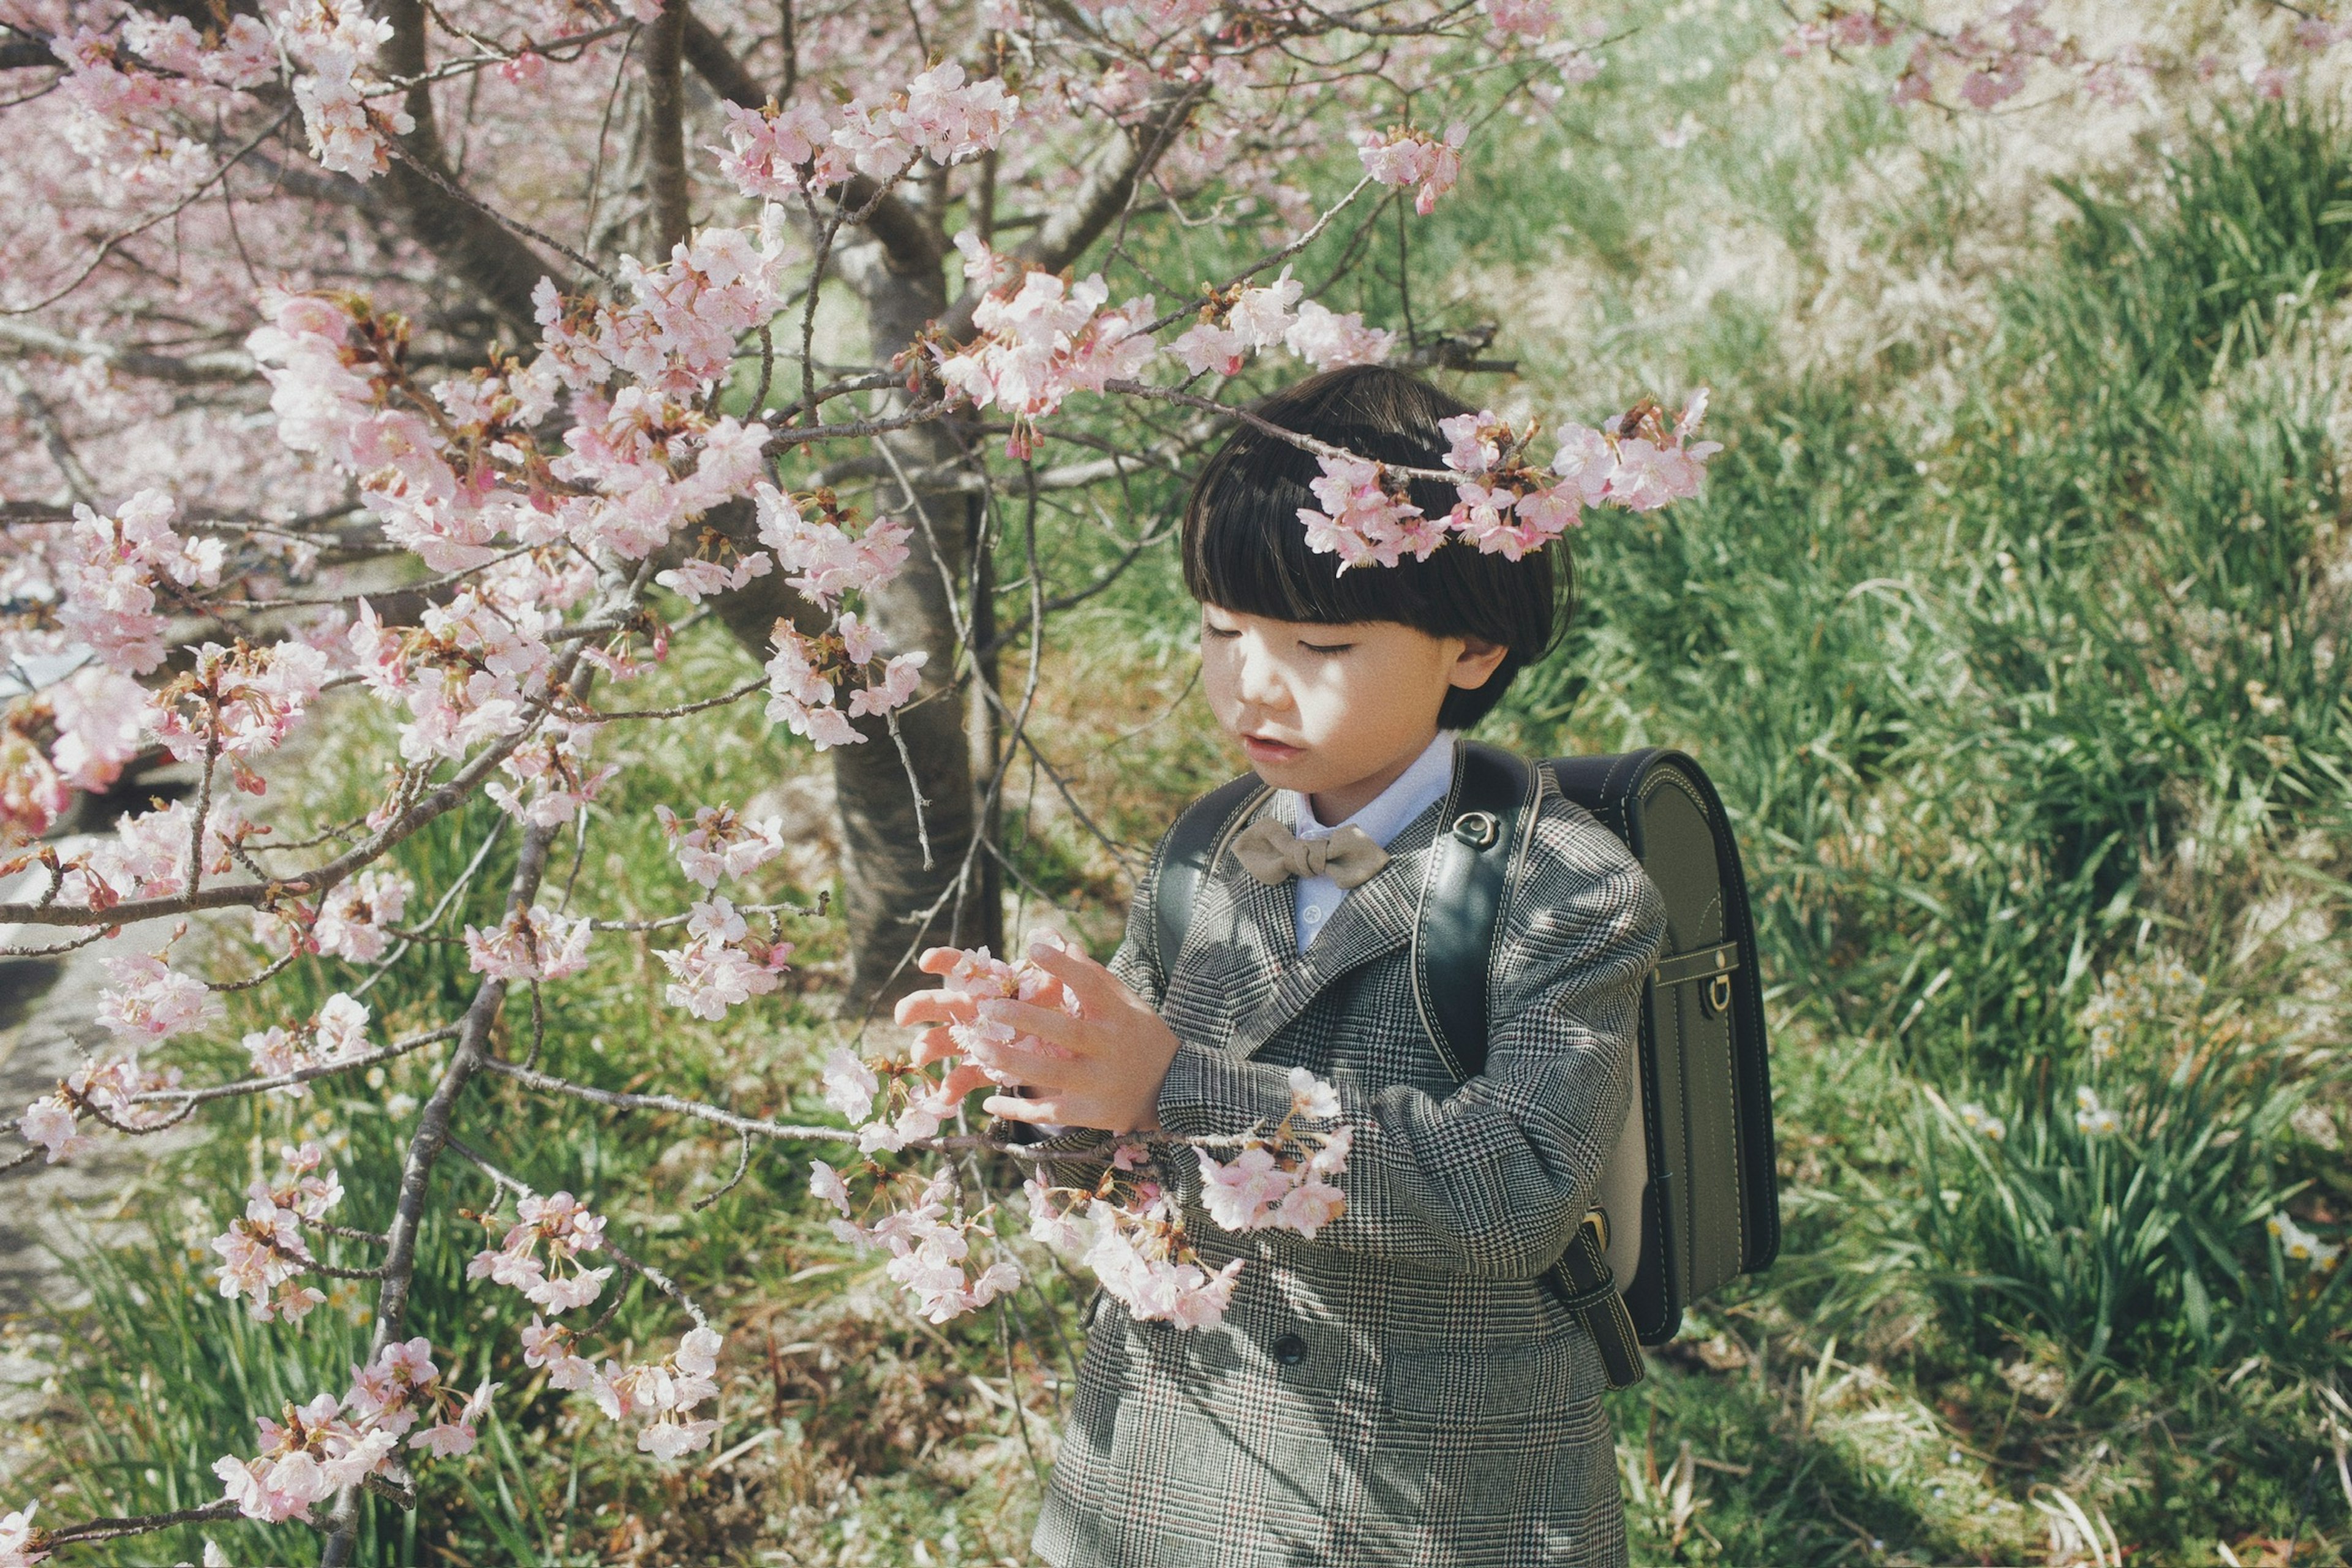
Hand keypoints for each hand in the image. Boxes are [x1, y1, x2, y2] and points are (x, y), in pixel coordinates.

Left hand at [891, 939, 1180, 1133]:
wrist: (1174, 1091)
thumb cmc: (1141, 1038)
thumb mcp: (1127, 1005)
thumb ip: (1094, 976)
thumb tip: (1061, 941)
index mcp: (1119, 1017)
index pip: (1092, 986)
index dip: (1063, 966)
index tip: (1032, 947)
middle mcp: (1111, 1049)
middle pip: (1066, 1032)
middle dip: (1025, 1019)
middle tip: (986, 1007)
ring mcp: (1102, 1083)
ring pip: (1052, 1073)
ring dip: (1011, 1062)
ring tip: (977, 1048)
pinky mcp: (1093, 1113)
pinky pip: (1049, 1112)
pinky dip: (1018, 1109)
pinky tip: (989, 1102)